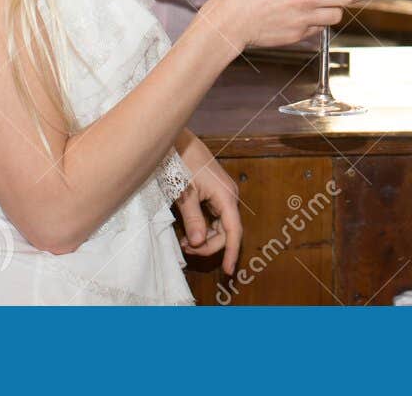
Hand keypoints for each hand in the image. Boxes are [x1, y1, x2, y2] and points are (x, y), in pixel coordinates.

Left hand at [173, 131, 241, 273]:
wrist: (178, 140)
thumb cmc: (181, 162)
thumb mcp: (184, 194)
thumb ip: (193, 219)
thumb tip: (199, 242)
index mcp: (226, 196)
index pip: (233, 231)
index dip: (231, 252)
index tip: (227, 271)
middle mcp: (229, 196)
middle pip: (226, 230)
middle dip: (209, 244)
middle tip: (187, 248)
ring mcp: (222, 193)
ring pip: (219, 224)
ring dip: (205, 237)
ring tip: (185, 241)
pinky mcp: (214, 191)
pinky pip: (213, 216)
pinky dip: (203, 226)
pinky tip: (189, 230)